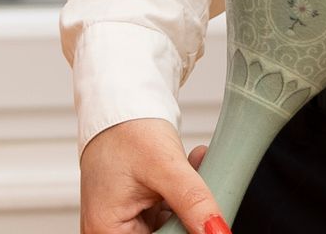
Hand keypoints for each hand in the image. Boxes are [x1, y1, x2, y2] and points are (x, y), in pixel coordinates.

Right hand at [78, 118, 225, 233]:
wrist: (122, 104)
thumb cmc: (127, 130)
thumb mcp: (165, 166)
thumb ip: (193, 202)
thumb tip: (219, 232)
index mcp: (106, 230)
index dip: (185, 233)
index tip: (207, 220)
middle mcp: (109, 231)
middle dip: (188, 215)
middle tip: (204, 185)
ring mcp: (122, 222)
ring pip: (168, 228)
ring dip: (188, 204)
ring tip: (195, 168)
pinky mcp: (134, 212)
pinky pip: (166, 215)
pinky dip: (181, 195)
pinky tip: (191, 168)